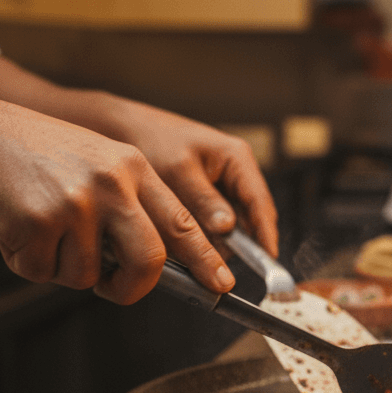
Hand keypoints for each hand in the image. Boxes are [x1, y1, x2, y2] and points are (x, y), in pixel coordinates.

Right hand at [0, 95, 233, 304]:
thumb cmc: (32, 153)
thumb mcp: (97, 162)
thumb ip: (128, 205)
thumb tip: (150, 263)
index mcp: (133, 169)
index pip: (183, 222)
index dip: (205, 258)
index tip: (220, 284)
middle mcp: (113, 184)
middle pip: (148, 261)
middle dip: (133, 287)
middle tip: (116, 289)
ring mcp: (76, 202)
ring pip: (87, 275)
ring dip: (60, 267)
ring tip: (40, 227)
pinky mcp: (38, 221)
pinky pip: (43, 272)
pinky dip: (26, 262)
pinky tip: (15, 228)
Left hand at [104, 99, 279, 256]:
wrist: (123, 128)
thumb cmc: (151, 139)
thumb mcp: (177, 170)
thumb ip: (203, 200)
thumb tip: (227, 229)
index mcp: (236, 159)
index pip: (260, 202)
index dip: (266, 233)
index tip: (268, 260)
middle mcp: (235, 173)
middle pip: (249, 219)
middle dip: (236, 243)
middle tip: (215, 263)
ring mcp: (221, 187)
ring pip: (229, 226)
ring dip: (214, 240)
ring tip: (188, 248)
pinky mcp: (206, 198)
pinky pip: (211, 223)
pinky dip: (199, 234)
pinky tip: (180, 239)